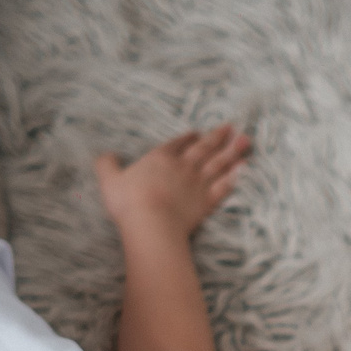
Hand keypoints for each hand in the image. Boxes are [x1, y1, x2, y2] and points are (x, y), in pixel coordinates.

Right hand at [94, 124, 251, 242]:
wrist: (151, 223)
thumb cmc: (129, 202)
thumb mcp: (109, 180)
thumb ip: (106, 165)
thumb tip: (105, 155)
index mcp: (160, 158)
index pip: (177, 144)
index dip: (188, 138)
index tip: (198, 133)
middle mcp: (182, 166)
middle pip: (204, 148)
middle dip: (218, 137)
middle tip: (231, 127)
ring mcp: (198, 183)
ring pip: (219, 163)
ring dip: (233, 151)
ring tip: (245, 141)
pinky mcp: (208, 201)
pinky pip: (225, 185)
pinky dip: (236, 176)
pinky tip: (244, 169)